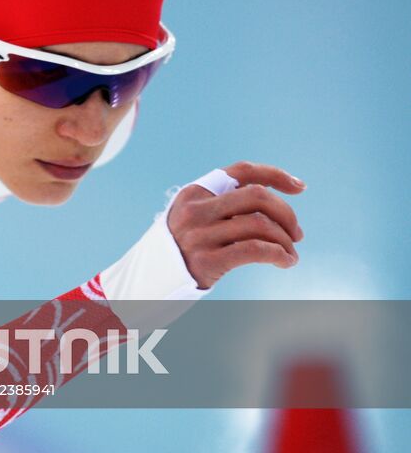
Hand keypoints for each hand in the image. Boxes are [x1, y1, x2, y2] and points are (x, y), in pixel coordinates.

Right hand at [168, 161, 305, 288]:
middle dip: (286, 214)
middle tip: (296, 234)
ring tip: (290, 253)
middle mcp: (195, 210)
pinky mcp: (207, 261)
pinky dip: (279, 254)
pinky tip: (286, 262)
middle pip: (257, 196)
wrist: (152, 280)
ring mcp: (200, 235)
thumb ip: (223, 204)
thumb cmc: (184, 247)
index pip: (241, 171)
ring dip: (285, 240)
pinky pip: (256, 250)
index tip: (300, 188)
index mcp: (193, 193)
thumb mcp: (194, 216)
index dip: (275, 175)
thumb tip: (276, 202)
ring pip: (261, 225)